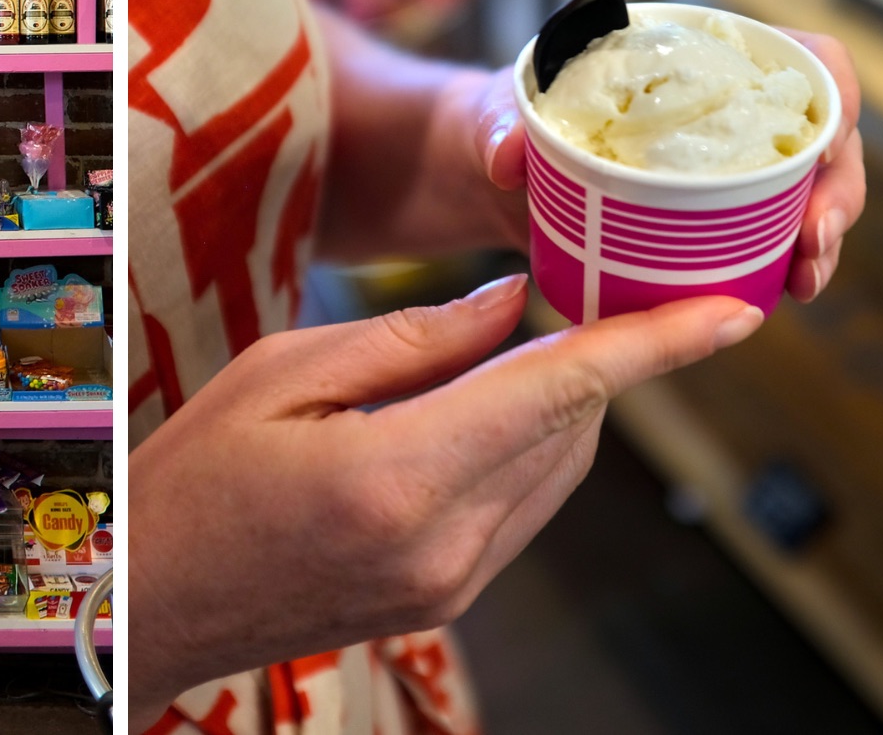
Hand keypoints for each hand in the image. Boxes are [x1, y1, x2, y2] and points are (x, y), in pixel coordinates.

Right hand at [128, 276, 763, 725]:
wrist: (151, 604)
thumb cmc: (192, 480)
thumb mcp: (280, 375)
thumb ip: (411, 337)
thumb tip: (510, 302)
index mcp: (398, 476)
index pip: (560, 392)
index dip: (656, 346)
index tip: (732, 312)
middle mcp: (445, 543)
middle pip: (571, 425)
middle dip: (594, 349)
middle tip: (590, 278)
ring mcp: (452, 581)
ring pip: (559, 467)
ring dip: (562, 395)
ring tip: (523, 333)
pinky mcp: (446, 596)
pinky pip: (525, 505)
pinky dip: (529, 442)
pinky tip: (485, 401)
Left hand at [470, 29, 867, 302]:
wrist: (480, 175)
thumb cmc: (500, 120)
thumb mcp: (496, 113)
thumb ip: (501, 125)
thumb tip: (508, 156)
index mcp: (692, 58)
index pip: (800, 57)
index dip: (834, 98)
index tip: (825, 151)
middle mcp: (722, 107)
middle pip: (818, 136)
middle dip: (835, 190)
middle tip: (814, 241)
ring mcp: (721, 165)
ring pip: (804, 192)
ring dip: (819, 238)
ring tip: (803, 282)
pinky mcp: (706, 218)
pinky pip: (766, 236)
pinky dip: (782, 264)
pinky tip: (776, 295)